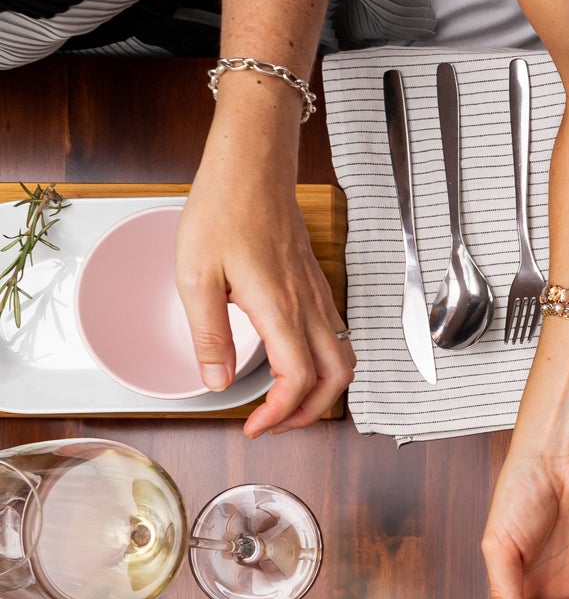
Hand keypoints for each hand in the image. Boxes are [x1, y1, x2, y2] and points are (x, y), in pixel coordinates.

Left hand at [179, 102, 352, 435]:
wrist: (252, 170)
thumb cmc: (223, 211)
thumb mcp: (194, 275)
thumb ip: (207, 334)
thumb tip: (217, 380)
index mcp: (279, 308)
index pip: (297, 380)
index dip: (280, 414)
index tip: (255, 427)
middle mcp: (308, 308)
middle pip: (335, 381)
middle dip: (309, 414)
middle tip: (274, 425)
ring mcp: (319, 298)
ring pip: (344, 362)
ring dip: (322, 393)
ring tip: (288, 404)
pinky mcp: (317, 288)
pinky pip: (338, 339)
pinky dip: (325, 367)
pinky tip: (297, 365)